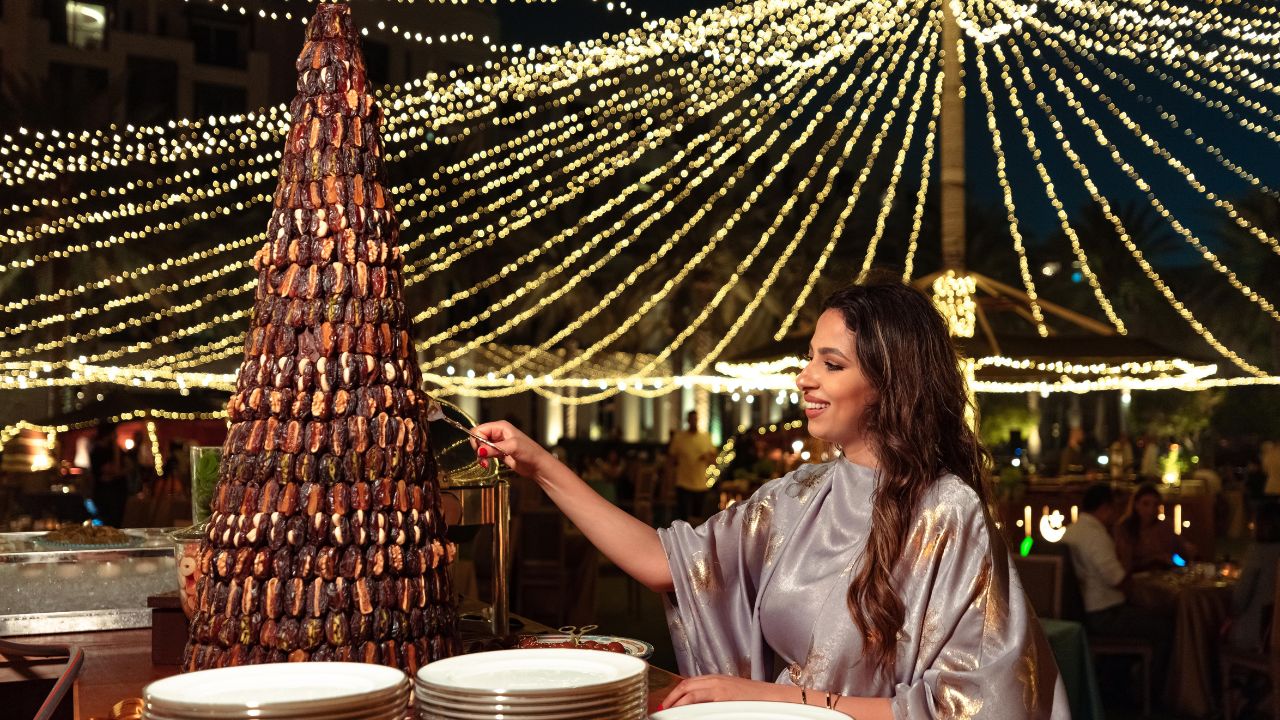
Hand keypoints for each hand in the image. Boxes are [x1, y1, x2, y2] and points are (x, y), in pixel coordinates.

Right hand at [470, 421, 557, 480]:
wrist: (537, 465)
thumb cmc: (530, 452)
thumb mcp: (512, 447)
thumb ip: (494, 448)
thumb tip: (479, 451)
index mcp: (500, 427)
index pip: (480, 429)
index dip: (478, 440)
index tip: (482, 450)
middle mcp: (498, 433)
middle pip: (478, 437)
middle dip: (478, 448)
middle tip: (483, 457)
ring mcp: (498, 443)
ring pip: (480, 446)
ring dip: (480, 455)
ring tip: (485, 463)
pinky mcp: (498, 452)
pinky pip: (485, 453)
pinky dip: (484, 459)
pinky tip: (487, 464)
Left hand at [661, 675, 788, 707]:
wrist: (773, 698)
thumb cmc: (755, 699)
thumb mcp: (730, 693)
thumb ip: (713, 695)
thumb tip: (696, 705)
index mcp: (716, 680)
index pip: (688, 682)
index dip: (675, 693)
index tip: (667, 703)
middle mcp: (716, 681)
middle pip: (685, 685)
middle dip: (671, 697)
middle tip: (663, 708)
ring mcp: (720, 689)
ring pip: (690, 692)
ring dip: (676, 702)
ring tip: (669, 711)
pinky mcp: (725, 699)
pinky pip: (702, 702)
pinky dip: (690, 706)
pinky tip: (684, 713)